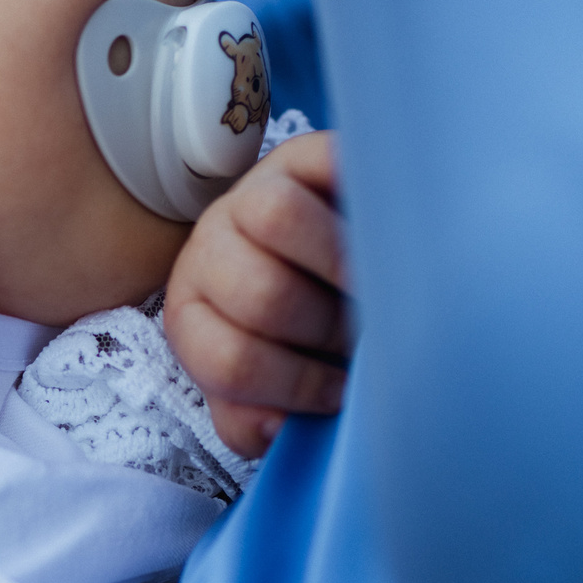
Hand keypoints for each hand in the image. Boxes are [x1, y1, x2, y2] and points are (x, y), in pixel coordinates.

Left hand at [164, 131, 350, 457]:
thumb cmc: (299, 334)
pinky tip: (389, 228)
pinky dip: (362, 193)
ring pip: (278, 218)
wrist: (322, 244)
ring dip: (343, 265)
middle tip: (364, 337)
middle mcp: (211, 249)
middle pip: (261, 294)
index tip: (339, 394)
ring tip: (378, 289)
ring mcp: (254, 193)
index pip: (230, 361)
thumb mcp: (267, 384)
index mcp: (193, 314)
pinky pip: (327, 161)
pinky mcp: (304, 153)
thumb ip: (258, 418)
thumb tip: (278, 430)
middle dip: (327, 330)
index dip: (293, 387)